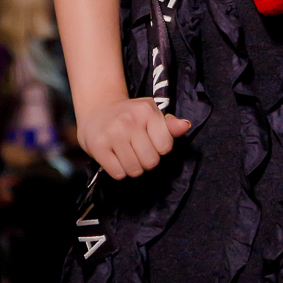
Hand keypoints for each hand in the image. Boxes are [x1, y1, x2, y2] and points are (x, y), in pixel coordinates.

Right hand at [76, 96, 191, 178]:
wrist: (97, 109)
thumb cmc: (129, 116)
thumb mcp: (151, 115)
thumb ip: (169, 125)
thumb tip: (185, 126)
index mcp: (147, 110)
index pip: (165, 147)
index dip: (159, 150)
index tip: (150, 142)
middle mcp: (130, 120)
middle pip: (151, 162)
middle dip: (146, 161)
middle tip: (137, 150)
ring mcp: (112, 133)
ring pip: (135, 170)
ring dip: (132, 168)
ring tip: (126, 155)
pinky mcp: (98, 145)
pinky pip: (118, 174)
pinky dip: (118, 171)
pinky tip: (115, 157)